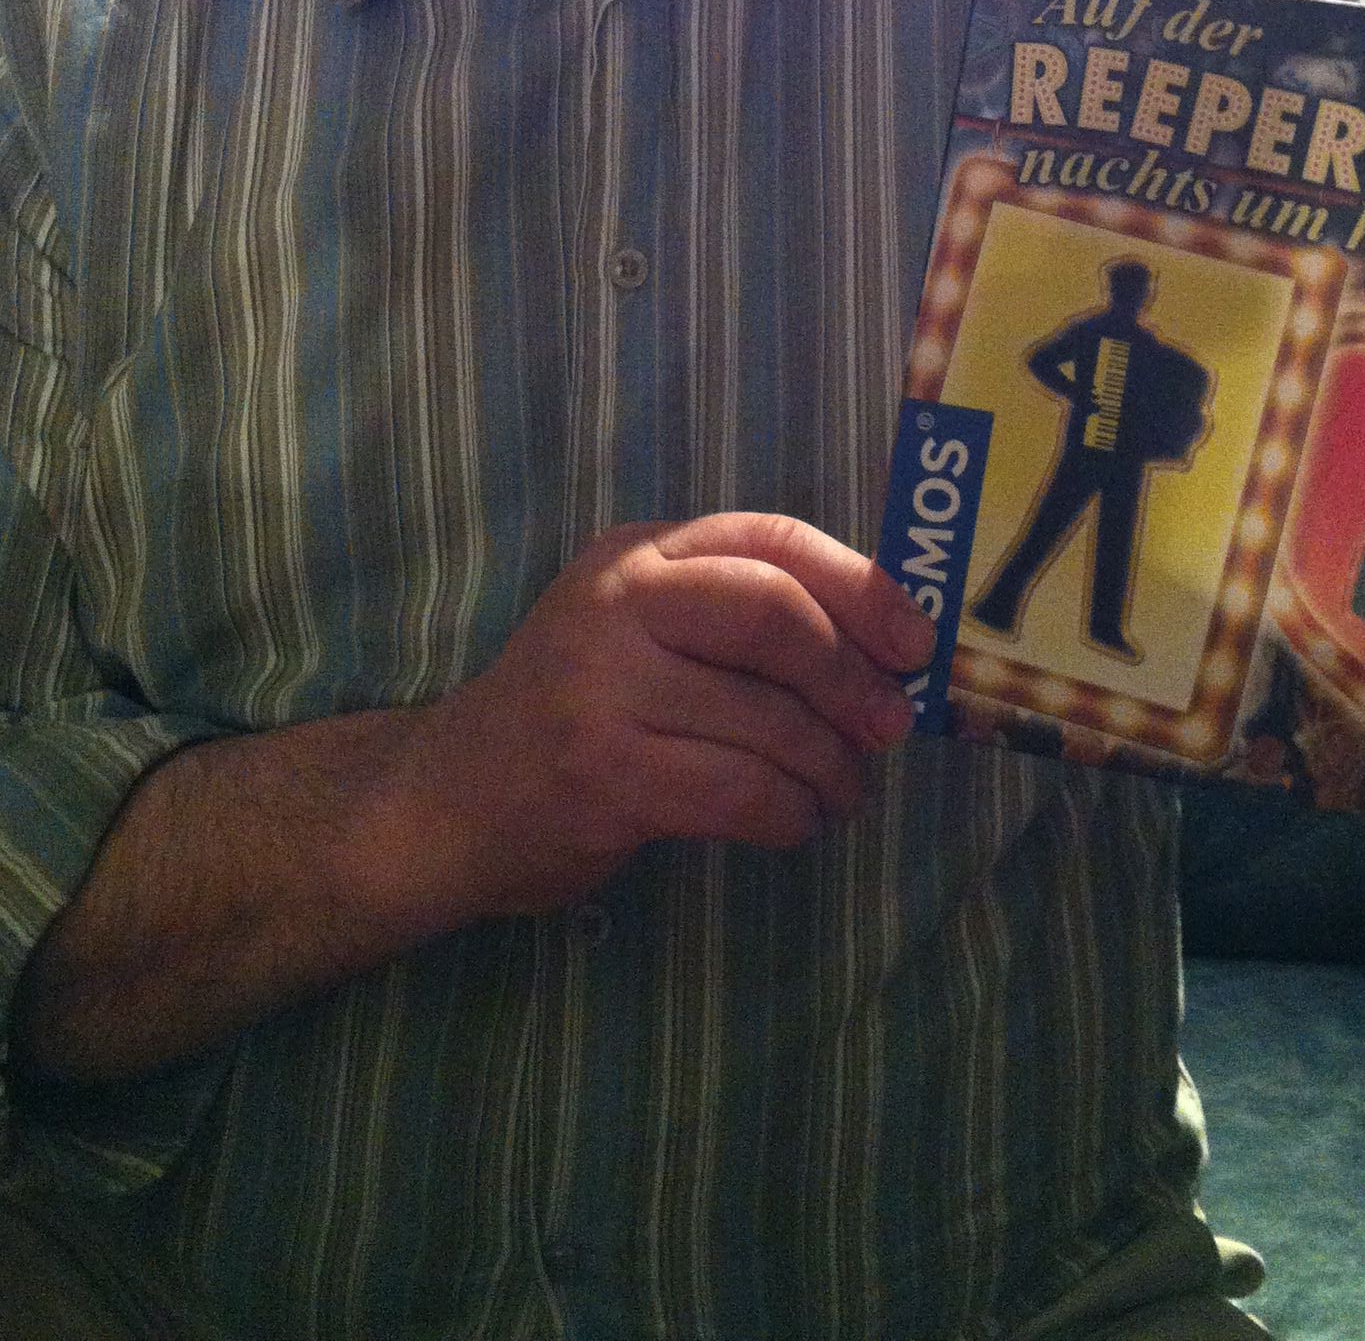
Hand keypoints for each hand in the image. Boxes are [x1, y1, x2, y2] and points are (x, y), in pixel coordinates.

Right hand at [415, 511, 935, 920]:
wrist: (448, 801)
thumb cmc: (575, 714)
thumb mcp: (640, 630)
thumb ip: (736, 617)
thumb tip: (886, 648)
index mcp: (639, 554)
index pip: (770, 541)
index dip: (860, 585)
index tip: (916, 642)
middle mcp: (616, 602)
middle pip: (774, 617)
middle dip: (852, 678)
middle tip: (889, 729)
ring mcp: (601, 686)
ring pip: (765, 718)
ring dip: (829, 766)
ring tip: (843, 792)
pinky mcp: (601, 773)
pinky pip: (738, 790)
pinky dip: (789, 813)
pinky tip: (795, 823)